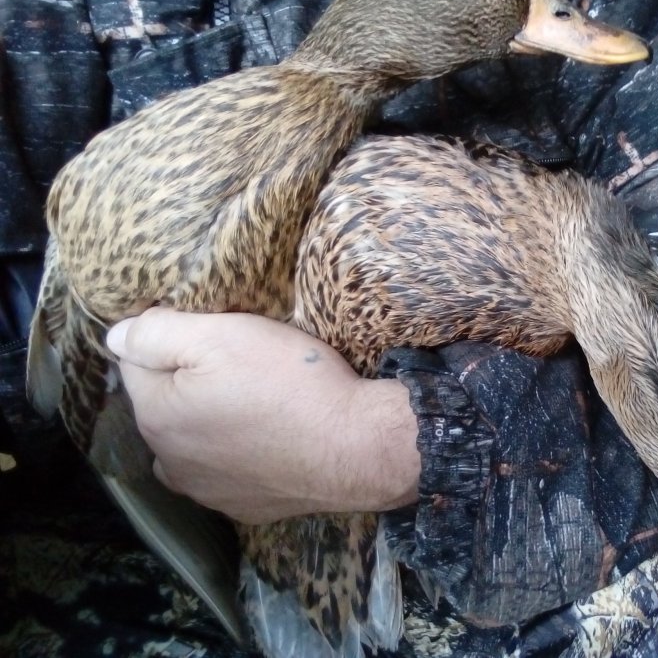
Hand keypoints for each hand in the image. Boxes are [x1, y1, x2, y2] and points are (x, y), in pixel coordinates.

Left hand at [106, 308, 418, 523]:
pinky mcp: (246, 508)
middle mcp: (170, 463)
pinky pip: (230, 470)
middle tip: (244, 364)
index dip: (175, 339)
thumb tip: (116, 336)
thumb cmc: (290, 383)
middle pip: (167, 404)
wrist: (357, 446)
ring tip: (258, 403)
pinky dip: (243, 454)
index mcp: (156, 416)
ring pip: (195, 442)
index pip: (136, 361)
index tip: (217, 334)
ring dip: (213, 423)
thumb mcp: (222, 336)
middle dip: (191, 383)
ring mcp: (208, 492)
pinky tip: (273, 438)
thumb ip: (157, 333)